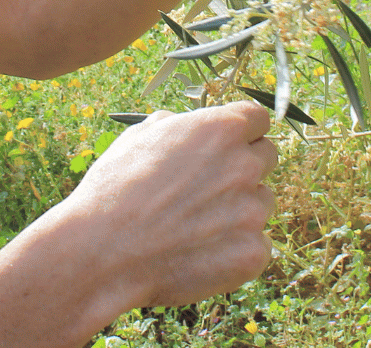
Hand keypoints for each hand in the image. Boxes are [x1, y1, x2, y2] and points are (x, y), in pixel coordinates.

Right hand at [63, 102, 276, 308]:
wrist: (103, 248)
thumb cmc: (116, 186)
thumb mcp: (141, 135)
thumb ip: (178, 125)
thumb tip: (187, 126)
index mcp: (220, 129)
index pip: (257, 117)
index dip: (242, 129)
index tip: (229, 142)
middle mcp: (244, 165)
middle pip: (267, 156)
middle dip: (245, 164)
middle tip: (211, 184)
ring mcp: (252, 211)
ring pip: (261, 201)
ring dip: (240, 207)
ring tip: (196, 222)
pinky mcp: (252, 253)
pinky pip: (257, 244)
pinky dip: (235, 247)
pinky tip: (200, 250)